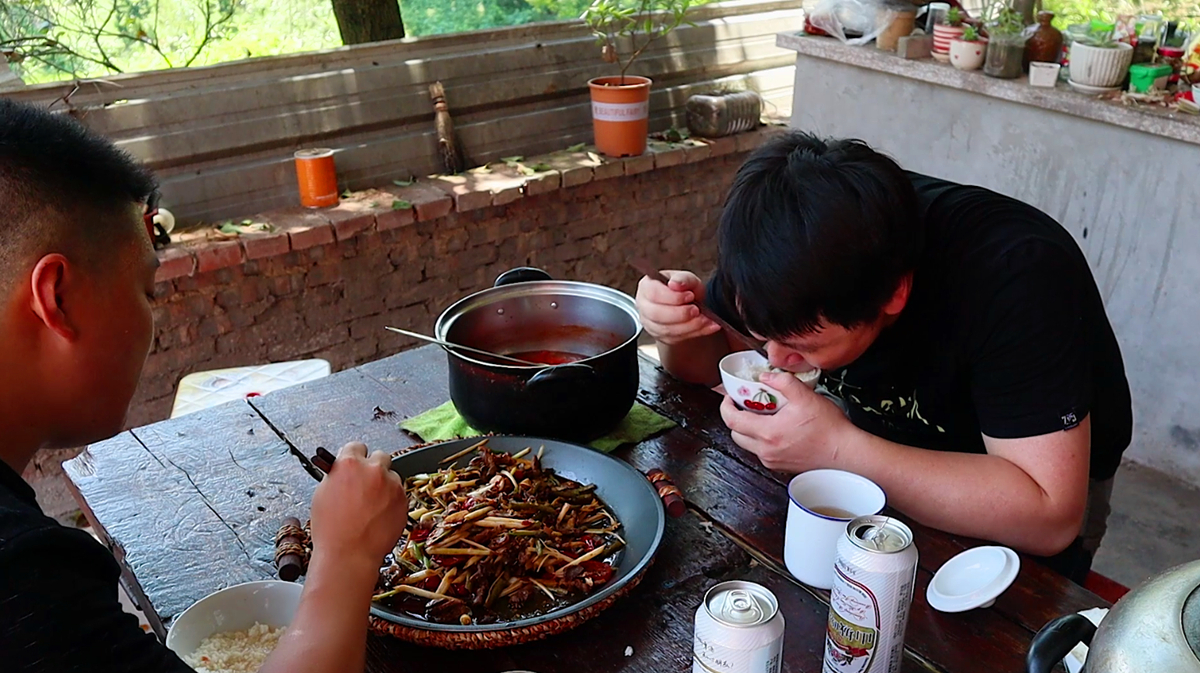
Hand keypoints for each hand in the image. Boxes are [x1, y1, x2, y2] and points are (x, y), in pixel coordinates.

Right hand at [309, 442, 407, 571]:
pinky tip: (380, 515)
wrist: (349, 555)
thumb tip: (344, 471)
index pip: (356, 446)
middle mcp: (373, 470)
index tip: (356, 463)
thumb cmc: (331, 530)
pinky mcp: (404, 499)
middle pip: (379, 457)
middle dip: (374, 468)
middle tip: (367, 483)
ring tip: (372, 506)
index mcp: (349, 464)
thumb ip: (338, 476)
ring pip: (392, 476)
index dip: (355, 456)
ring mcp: (391, 484)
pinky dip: (392, 501)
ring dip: (385, 485)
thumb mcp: (323, 494)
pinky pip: (399, 493)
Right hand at [635, 269, 721, 344]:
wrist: (689, 305)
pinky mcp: (660, 337)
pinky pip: (675, 338)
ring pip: (666, 330)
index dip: (673, 297)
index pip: (654, 294)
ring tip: (705, 319)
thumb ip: (683, 279)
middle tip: (696, 310)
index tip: (690, 296)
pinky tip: (706, 327)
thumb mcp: (687, 279)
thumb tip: (675, 284)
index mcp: (647, 287)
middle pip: (656, 314)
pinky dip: (694, 333)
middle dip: (680, 314)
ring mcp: (650, 323)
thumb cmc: (684, 289)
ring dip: (689, 326)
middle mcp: (644, 306)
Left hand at [720, 372, 856, 471]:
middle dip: (736, 418)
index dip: (726, 407)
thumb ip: (783, 382)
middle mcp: (766, 451)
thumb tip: (766, 377)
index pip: (732, 421)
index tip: (730, 397)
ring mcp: (773, 461)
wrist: (845, 453)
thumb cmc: (829, 429)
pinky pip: (762, 452)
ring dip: (750, 429)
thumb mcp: (806, 396)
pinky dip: (763, 439)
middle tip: (745, 404)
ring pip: (748, 445)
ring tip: (764, 414)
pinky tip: (777, 428)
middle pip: (736, 434)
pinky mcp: (781, 466)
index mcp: (768, 433)